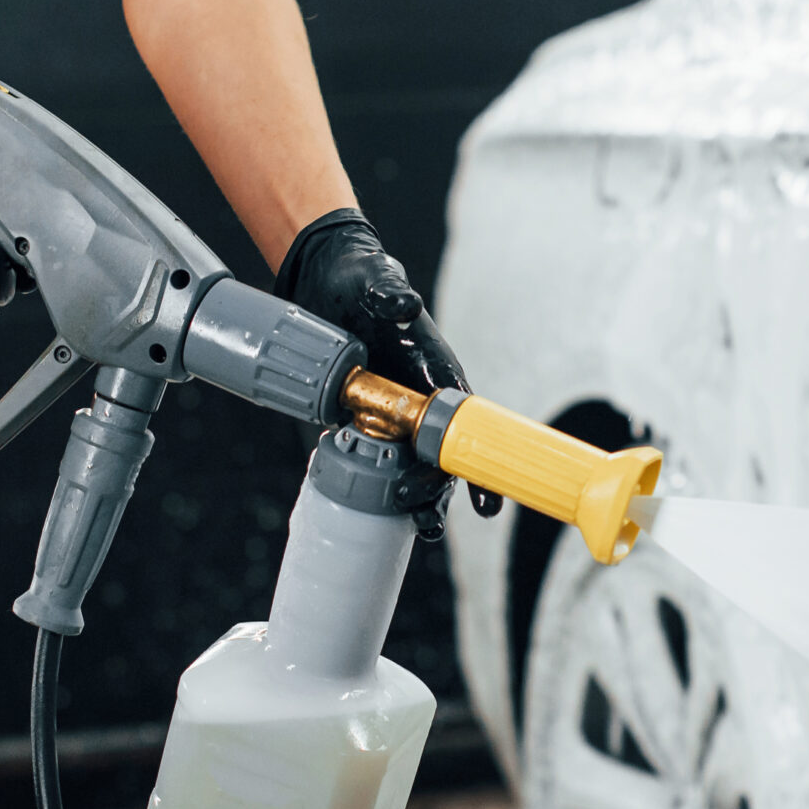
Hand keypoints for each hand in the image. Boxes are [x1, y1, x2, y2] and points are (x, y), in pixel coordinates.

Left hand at [275, 209, 503, 523]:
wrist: (321, 277)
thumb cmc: (357, 278)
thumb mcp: (371, 279)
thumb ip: (387, 291)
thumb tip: (402, 302)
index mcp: (433, 372)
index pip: (465, 424)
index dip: (478, 463)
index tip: (486, 500)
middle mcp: (417, 398)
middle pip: (439, 457)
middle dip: (439, 493)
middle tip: (428, 523)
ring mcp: (386, 411)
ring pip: (408, 466)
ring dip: (414, 500)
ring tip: (419, 532)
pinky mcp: (353, 416)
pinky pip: (366, 456)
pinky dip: (370, 485)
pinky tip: (368, 511)